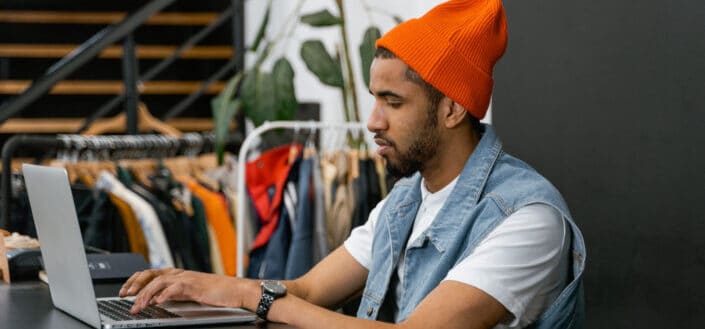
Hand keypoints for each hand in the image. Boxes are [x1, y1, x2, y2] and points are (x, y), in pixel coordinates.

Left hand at [119, 269, 243, 312]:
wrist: (235, 290)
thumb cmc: (216, 292)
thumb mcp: (189, 292)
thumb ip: (173, 294)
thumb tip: (155, 299)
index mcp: (177, 274)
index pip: (149, 273)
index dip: (134, 281)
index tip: (124, 291)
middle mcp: (179, 274)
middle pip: (150, 274)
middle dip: (134, 285)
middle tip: (124, 296)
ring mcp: (186, 278)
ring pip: (158, 282)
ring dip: (145, 294)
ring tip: (137, 306)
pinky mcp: (194, 286)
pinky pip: (174, 288)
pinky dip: (163, 295)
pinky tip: (157, 302)